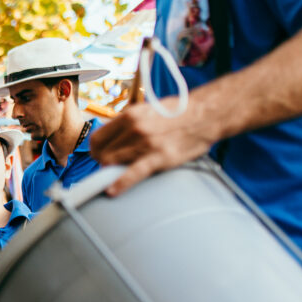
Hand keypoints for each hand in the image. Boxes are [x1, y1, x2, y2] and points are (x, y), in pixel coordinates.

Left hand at [89, 98, 214, 196]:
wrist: (205, 115)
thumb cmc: (178, 113)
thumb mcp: (147, 110)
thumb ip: (129, 122)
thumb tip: (113, 136)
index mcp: (129, 115)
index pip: (98, 137)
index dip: (96, 149)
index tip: (99, 155)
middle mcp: (134, 128)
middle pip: (103, 153)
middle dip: (103, 162)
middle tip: (110, 167)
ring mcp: (146, 143)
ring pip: (112, 163)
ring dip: (110, 172)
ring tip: (115, 175)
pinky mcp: (159, 158)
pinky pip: (133, 174)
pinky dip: (120, 184)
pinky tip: (112, 191)